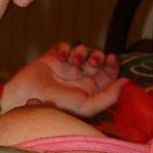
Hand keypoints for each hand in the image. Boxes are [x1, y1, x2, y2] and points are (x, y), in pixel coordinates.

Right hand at [1, 42, 126, 117]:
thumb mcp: (87, 106)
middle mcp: (80, 79)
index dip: (112, 65)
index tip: (111, 58)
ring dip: (81, 52)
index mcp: (90, 91)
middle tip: (92, 61)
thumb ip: (109, 96)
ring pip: (83, 50)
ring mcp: (66, 67)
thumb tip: (126, 82)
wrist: (26, 98)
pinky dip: (65, 48)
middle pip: (97, 60)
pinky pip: (65, 46)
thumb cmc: (56, 106)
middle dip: (97, 57)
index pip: (108, 74)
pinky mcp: (53, 57)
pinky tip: (61, 56)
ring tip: (73, 60)